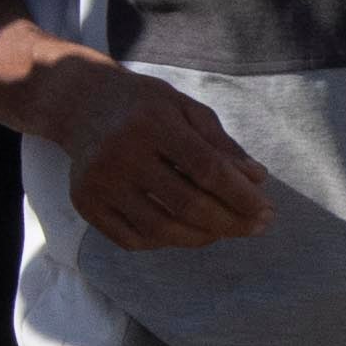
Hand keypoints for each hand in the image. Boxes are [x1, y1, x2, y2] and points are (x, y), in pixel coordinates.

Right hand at [55, 68, 277, 253]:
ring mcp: (98, 181)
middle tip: (255, 227)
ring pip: (160, 229)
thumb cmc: (144, 105)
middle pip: (187, 205)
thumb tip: (257, 180)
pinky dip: (165, 243)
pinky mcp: (83, 202)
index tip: (266, 211)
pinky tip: (183, 232)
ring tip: (223, 231)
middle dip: (231, 222)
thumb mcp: (186, 109)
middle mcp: (120, 153)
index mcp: (152, 123)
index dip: (242, 196)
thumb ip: (222, 144)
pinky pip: (131, 239)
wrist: (80, 102)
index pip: (207, 170)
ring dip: (202, 237)